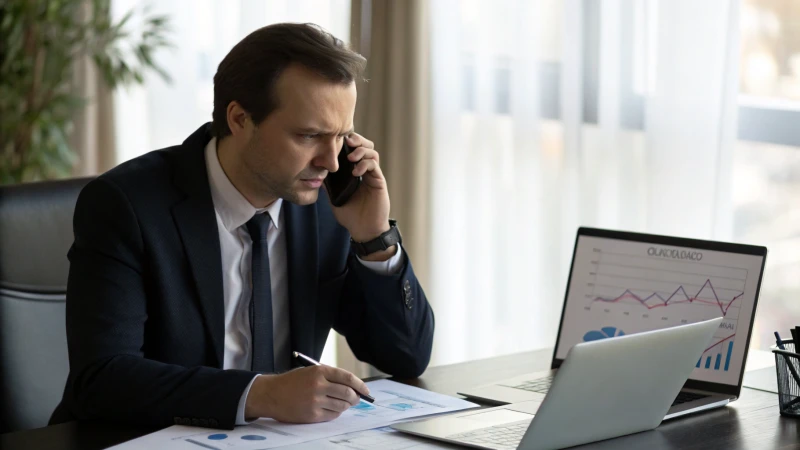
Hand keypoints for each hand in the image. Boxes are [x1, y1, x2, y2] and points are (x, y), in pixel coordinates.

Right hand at [244, 365, 369, 422]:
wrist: (270, 394)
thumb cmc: (291, 382)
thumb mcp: (310, 371)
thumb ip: (329, 376)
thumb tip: (351, 386)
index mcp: (319, 371)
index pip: (347, 378)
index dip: (360, 385)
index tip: (366, 390)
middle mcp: (318, 385)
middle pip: (347, 393)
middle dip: (356, 397)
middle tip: (357, 399)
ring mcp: (315, 401)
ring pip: (342, 406)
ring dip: (346, 406)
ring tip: (344, 403)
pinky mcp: (312, 415)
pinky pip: (332, 415)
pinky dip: (336, 413)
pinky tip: (333, 409)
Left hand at [327, 134, 390, 244]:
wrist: (363, 230)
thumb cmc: (351, 215)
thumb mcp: (334, 197)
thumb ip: (328, 184)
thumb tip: (315, 172)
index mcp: (355, 172)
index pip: (354, 150)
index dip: (348, 142)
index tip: (336, 140)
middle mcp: (366, 171)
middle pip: (366, 146)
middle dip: (357, 140)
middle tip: (346, 141)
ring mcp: (373, 176)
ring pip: (372, 152)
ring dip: (361, 151)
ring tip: (351, 157)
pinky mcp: (379, 182)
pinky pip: (374, 166)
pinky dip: (365, 164)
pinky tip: (355, 172)